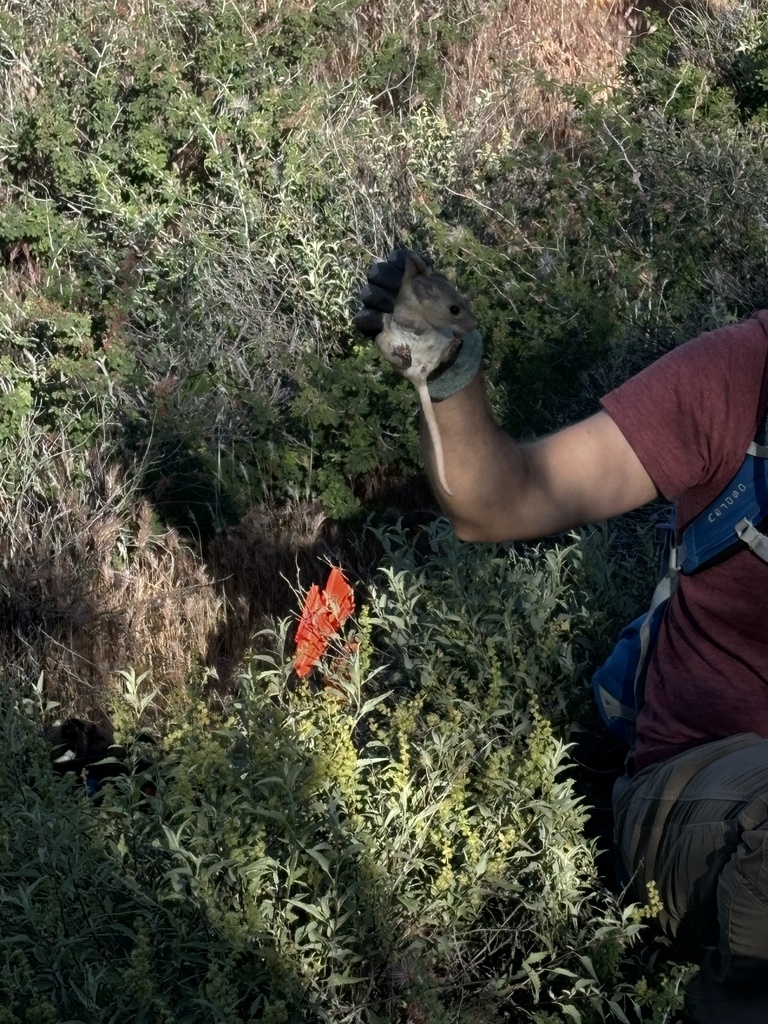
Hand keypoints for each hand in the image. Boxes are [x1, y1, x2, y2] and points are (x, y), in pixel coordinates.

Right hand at [354, 249, 483, 399]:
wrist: (443, 355)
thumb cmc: (450, 326)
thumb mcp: (454, 303)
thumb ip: (439, 283)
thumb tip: (421, 262)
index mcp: (413, 280)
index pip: (397, 259)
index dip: (399, 261)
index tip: (409, 270)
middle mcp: (396, 291)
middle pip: (378, 272)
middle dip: (385, 278)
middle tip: (397, 291)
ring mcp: (384, 309)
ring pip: (367, 293)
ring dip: (377, 296)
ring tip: (390, 308)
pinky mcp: (376, 329)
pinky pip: (362, 318)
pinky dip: (368, 318)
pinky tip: (381, 323)